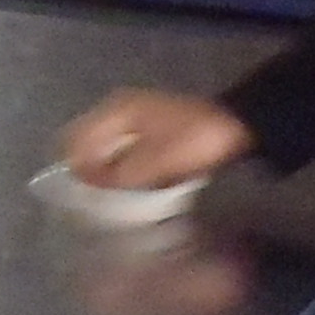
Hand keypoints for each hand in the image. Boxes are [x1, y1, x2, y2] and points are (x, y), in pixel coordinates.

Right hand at [61, 90, 256, 187]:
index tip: (88, 200)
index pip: (76, 140)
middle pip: (89, 146)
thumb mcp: (154, 162)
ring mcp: (135, 120)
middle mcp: (119, 111)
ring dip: (109, 175)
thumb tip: (90, 186)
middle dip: (92, 174)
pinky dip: (126, 171)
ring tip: (117, 201)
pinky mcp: (150, 132)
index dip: (77, 171)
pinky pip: (124, 154)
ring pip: (107, 152)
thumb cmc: (193, 141)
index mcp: (116, 111)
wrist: (239, 127)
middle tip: (101, 204)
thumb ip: (119, 174)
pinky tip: (135, 190)